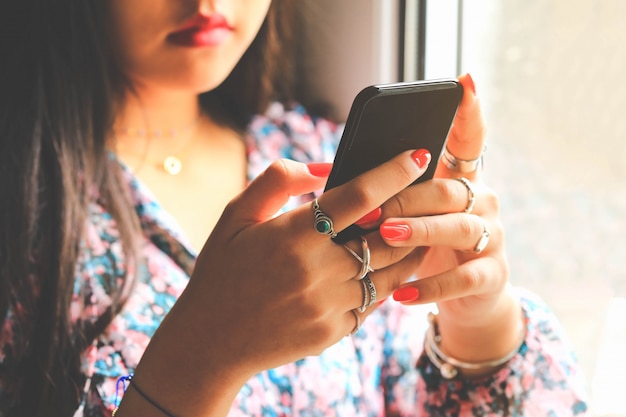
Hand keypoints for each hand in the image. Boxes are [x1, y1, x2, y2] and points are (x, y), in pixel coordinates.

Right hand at [118, 149, 431, 415]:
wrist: (211, 340)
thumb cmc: (221, 271)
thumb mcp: (236, 216)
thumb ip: (278, 181)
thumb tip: (324, 167)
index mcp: (292, 236)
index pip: (359, 195)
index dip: (394, 171)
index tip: (419, 154)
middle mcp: (317, 271)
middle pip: (388, 235)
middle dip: (412, 211)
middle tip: (425, 194)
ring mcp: (329, 305)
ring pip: (391, 271)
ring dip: (408, 248)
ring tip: (416, 229)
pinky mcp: (335, 331)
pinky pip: (375, 301)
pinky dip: (386, 280)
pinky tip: (385, 267)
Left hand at [373, 74, 521, 367]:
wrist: (466, 297)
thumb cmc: (424, 244)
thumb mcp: (413, 213)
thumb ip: (389, 190)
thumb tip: (334, 172)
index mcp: (461, 179)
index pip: (470, 139)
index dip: (469, 112)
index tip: (464, 82)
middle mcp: (481, 201)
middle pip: (448, 189)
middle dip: (407, 195)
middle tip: (369, 205)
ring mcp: (490, 237)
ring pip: (458, 228)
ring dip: (420, 231)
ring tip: (386, 235)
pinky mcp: (491, 275)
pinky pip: (463, 278)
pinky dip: (431, 286)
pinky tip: (401, 294)